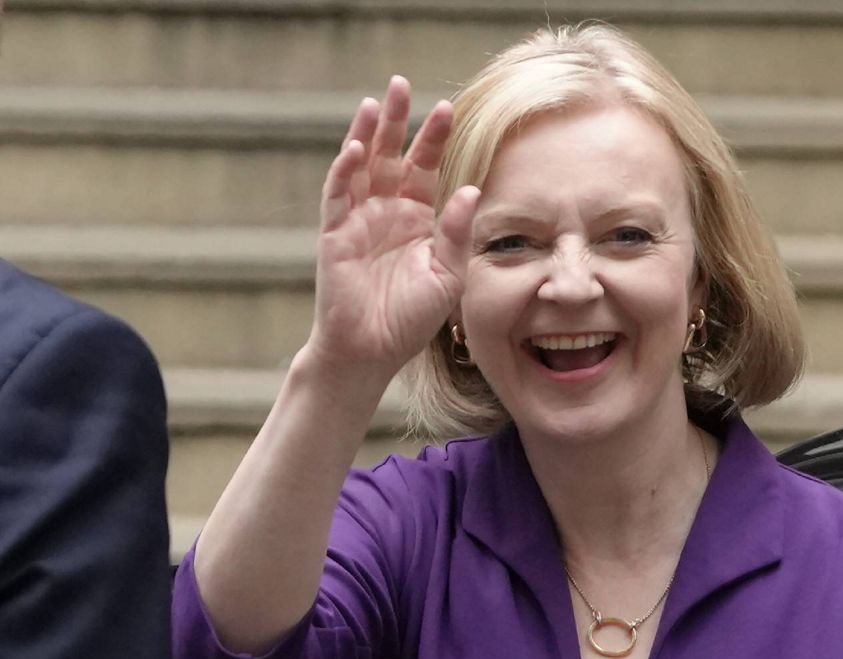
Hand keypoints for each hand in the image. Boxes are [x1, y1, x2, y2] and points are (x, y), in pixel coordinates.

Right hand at [306, 76, 480, 381]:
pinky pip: (338, 195)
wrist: (371, 352)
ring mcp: (358, 220)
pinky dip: (346, 170)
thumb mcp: (447, 275)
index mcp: (417, 219)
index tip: (448, 108)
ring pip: (361, 166)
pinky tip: (358, 148)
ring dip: (368, 134)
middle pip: (391, 155)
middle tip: (403, 83)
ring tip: (377, 101)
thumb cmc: (411, 319)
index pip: (425, 168)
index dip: (434, 139)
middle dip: (398, 121)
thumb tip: (469, 188)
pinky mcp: (334, 234)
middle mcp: (386, 212)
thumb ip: (457, 233)